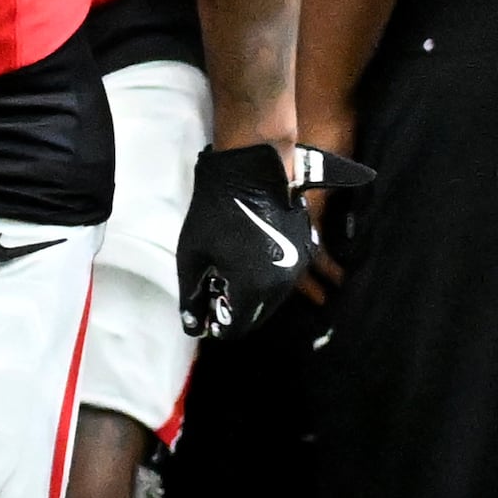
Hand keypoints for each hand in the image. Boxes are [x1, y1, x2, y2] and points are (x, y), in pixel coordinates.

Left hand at [181, 144, 368, 337]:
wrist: (252, 169)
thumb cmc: (216, 210)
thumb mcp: (192, 255)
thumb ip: (191, 296)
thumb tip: (194, 326)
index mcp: (253, 288)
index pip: (236, 328)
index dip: (217, 324)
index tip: (204, 309)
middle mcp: (281, 285)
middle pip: (256, 317)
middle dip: (235, 310)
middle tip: (214, 288)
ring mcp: (297, 267)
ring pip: (272, 300)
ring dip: (252, 296)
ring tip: (230, 271)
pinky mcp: (305, 250)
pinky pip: (284, 278)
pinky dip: (267, 279)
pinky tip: (249, 258)